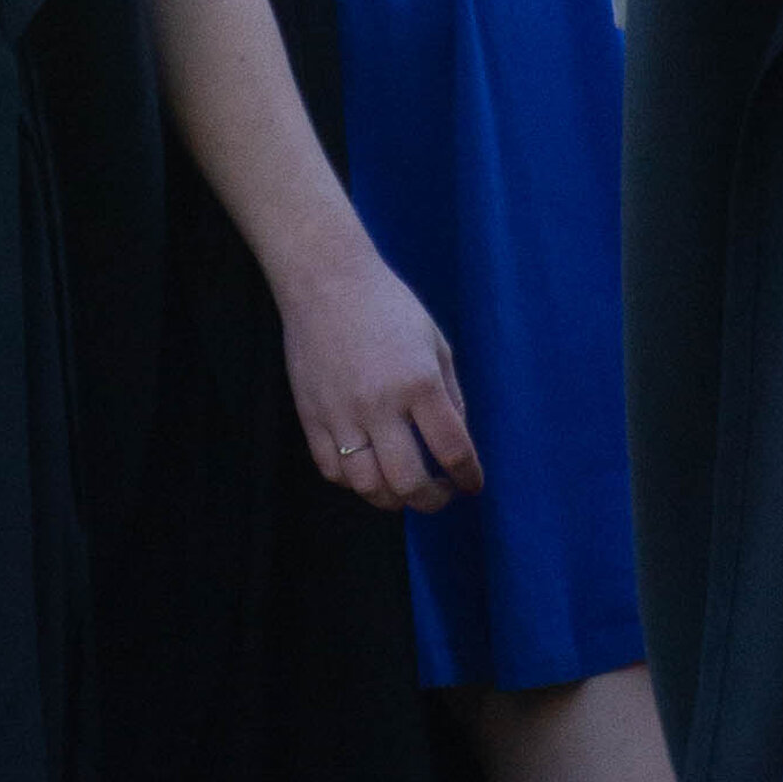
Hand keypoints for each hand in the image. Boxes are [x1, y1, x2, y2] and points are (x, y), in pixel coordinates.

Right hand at [279, 244, 481, 510]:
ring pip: (367, 486)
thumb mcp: (435, 342)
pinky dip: (354, 482)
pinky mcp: (311, 416)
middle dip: (431, 500)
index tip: (471, 485)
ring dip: (392, 499)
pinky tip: (369, 471)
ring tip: (403, 488)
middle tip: (439, 493)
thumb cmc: (388, 306)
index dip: (468, 477)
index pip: (452, 449)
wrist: (325, 281)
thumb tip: (455, 444)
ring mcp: (341, 413)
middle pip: (408, 482)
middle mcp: (380, 404)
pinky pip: (332, 470)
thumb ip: (450, 395)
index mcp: (419, 382)